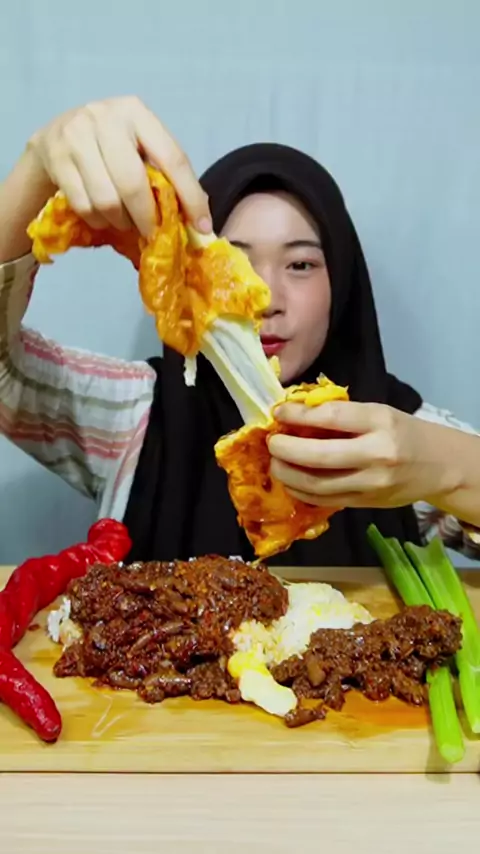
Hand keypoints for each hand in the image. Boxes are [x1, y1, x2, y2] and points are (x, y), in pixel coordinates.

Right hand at [27, 96, 210, 237]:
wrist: (55, 136)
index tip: (201, 226)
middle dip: (147, 218)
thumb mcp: (138, 147)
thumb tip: (197, 223)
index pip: (172, 158)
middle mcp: (105, 118)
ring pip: (107, 200)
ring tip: (126, 222)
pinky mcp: (56, 159)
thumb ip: (164, 174)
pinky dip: (99, 220)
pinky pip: (85, 206)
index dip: (190, 196)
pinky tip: (103, 217)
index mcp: (136, 113)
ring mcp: (76, 137)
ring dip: (121, 221)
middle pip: (133, 184)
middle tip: (153, 233)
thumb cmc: (110, 147)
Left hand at [268, 400, 459, 509]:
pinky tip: (291, 481)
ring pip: (317, 484)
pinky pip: (325, 500)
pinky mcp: (366, 503)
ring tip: (275, 463)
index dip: (297, 415)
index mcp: (380, 422)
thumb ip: (341, 415)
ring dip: (288, 474)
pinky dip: (301, 491)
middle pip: (318, 457)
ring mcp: (371, 483)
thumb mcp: (377, 413)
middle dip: (286, 450)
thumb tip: (295, 414)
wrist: (437, 465)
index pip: (330, 418)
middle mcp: (376, 455)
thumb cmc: (402, 432)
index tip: (279, 413)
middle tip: (272, 443)